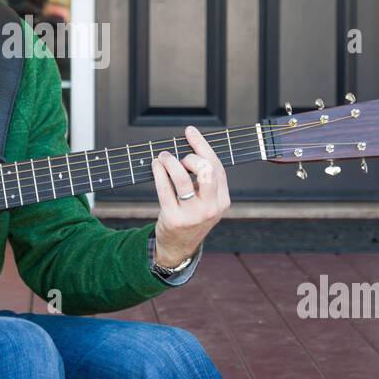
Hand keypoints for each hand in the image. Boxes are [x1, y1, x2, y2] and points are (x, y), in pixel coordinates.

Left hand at [150, 125, 230, 268]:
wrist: (179, 247)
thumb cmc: (191, 216)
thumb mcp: (206, 201)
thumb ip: (204, 178)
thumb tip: (192, 143)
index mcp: (223, 200)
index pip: (216, 167)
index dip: (202, 146)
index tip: (190, 131)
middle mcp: (210, 208)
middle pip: (206, 170)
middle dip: (191, 157)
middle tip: (179, 158)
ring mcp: (192, 215)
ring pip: (182, 178)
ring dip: (170, 162)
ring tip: (162, 157)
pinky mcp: (174, 219)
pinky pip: (165, 189)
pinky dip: (158, 172)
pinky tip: (155, 165)